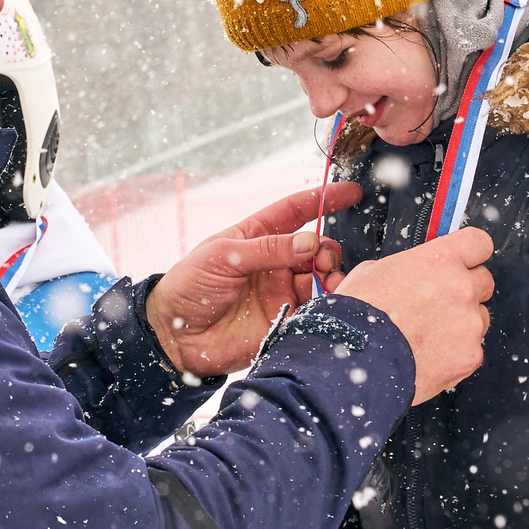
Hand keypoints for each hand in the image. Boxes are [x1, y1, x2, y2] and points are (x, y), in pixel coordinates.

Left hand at [144, 184, 355, 376]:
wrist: (176, 335)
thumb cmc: (190, 286)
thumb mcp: (224, 257)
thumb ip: (269, 249)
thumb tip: (312, 241)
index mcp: (257, 236)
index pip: (296, 210)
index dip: (324, 199)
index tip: (353, 192)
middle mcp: (275, 261)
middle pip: (316, 247)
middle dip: (327, 249)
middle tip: (323, 262)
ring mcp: (282, 290)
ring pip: (322, 278)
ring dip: (332, 277)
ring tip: (330, 284)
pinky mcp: (285, 319)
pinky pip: (316, 308)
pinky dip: (327, 304)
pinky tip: (326, 304)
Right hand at [323, 226, 493, 402]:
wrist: (356, 359)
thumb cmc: (358, 317)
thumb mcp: (372, 273)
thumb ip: (404, 268)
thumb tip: (407, 273)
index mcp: (439, 260)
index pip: (478, 243)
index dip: (470, 252)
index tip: (464, 259)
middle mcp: (461, 288)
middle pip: (484, 280)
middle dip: (465, 289)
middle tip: (439, 302)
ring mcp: (469, 324)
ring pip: (480, 317)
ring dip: (462, 323)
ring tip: (429, 335)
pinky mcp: (470, 355)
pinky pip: (472, 349)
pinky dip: (456, 352)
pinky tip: (429, 354)